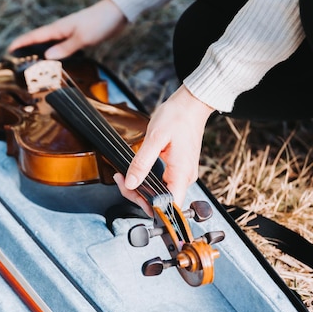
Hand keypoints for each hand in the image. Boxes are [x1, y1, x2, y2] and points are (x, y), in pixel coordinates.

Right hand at [8, 0, 127, 59]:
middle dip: (26, 50)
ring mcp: (68, 34)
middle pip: (39, 41)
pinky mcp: (77, 38)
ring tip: (32, 65)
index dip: (20, 43)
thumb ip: (64, 48)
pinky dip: (55, 55)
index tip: (8, 50)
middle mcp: (60, 31)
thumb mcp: (82, 38)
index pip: (34, 36)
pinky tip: (56, 62)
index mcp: (58, 29)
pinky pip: (61, 48)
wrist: (117, 14)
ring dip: (40, 53)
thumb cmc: (100, 22)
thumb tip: (47, 57)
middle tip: (16, 62)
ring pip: (50, 45)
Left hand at [115, 86, 213, 212]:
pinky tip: (136, 173)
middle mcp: (185, 177)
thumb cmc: (177, 117)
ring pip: (161, 192)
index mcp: (181, 173)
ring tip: (124, 176)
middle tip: (121, 180)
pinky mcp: (179, 168)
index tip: (132, 195)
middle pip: (162, 201)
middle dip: (138, 195)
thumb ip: (142, 163)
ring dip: (141, 188)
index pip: (169, 205)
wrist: (191, 104)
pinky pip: (163, 182)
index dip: (149, 207)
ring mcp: (183, 173)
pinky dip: (148, 181)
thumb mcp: (154, 138)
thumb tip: (131, 183)